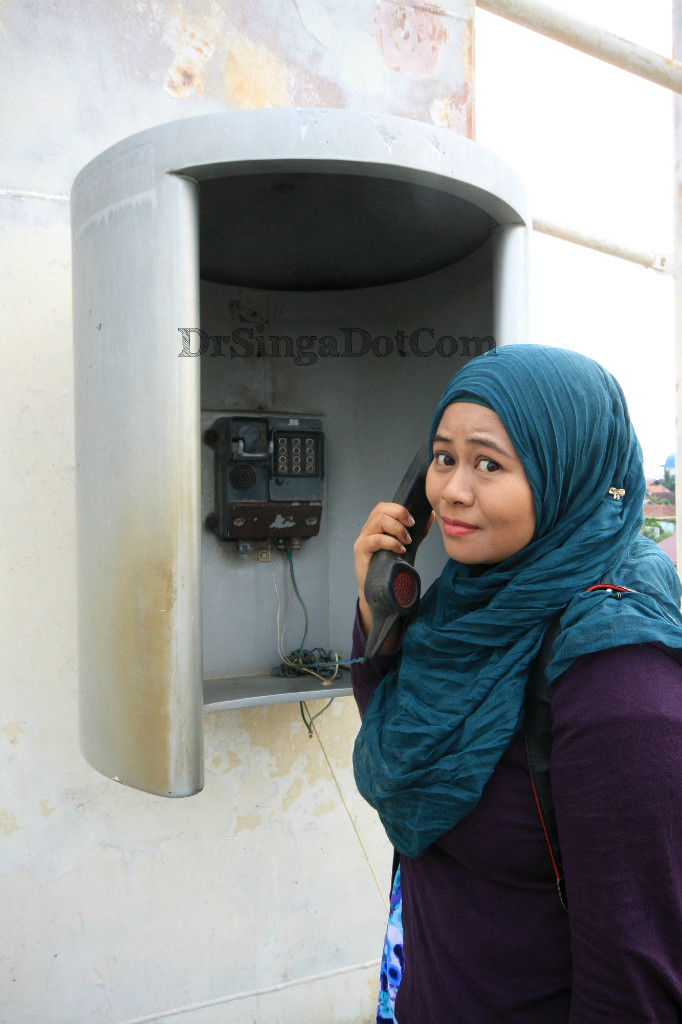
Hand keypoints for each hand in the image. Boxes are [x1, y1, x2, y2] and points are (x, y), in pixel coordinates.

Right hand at [354, 503, 433, 640]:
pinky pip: (375, 539)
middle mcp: (367, 530)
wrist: (378, 590)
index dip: (399, 509)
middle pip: (379, 510)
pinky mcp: (360, 551)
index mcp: (376, 527)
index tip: (413, 521)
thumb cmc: (390, 568)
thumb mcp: (407, 547)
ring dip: (397, 529)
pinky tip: (400, 550)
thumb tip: (431, 516)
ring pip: (378, 521)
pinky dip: (391, 542)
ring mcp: (362, 540)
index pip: (383, 507)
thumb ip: (418, 532)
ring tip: (407, 541)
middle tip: (411, 526)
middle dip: (399, 514)